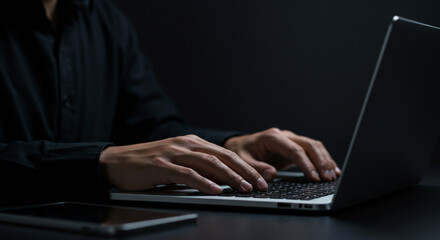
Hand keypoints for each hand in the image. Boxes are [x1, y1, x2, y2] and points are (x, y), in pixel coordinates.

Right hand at [99, 135, 267, 193]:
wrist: (117, 162)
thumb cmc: (149, 165)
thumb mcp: (178, 163)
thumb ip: (199, 167)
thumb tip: (223, 181)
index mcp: (192, 143)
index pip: (226, 154)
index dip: (246, 166)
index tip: (262, 178)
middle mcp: (186, 144)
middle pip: (223, 156)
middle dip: (245, 171)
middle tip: (261, 184)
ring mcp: (173, 153)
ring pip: (209, 163)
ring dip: (230, 177)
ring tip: (245, 188)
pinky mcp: (161, 165)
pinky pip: (187, 174)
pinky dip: (204, 182)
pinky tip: (216, 190)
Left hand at [224, 128, 340, 181]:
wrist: (240, 146)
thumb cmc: (240, 153)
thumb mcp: (241, 161)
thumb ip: (255, 168)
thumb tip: (271, 174)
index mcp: (272, 137)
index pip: (294, 149)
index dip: (306, 164)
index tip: (314, 177)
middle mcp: (284, 136)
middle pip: (309, 145)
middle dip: (321, 161)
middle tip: (328, 178)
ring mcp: (291, 140)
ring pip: (314, 146)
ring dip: (325, 160)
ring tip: (333, 176)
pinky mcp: (295, 148)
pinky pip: (313, 151)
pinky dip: (323, 160)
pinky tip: (331, 170)